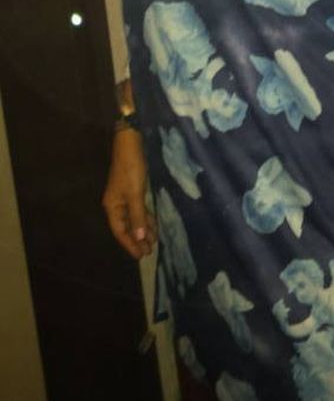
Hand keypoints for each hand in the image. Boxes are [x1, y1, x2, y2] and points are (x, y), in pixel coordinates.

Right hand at [102, 128, 156, 259]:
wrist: (130, 144)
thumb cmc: (131, 169)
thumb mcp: (135, 194)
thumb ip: (137, 216)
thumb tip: (138, 239)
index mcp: (112, 207)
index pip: (120, 231)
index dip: (130, 244)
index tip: (140, 256)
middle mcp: (116, 204)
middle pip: (126, 227)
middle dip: (137, 240)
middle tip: (148, 253)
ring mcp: (125, 197)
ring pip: (134, 219)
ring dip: (142, 230)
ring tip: (153, 242)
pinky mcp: (133, 190)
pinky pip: (138, 209)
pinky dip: (145, 218)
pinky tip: (153, 225)